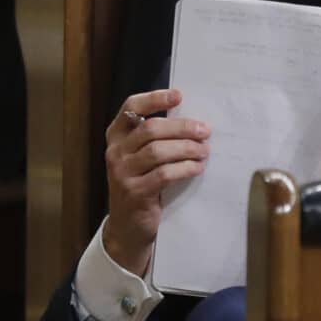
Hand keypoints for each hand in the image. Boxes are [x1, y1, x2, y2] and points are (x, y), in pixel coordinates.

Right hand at [103, 89, 209, 276]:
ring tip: (205, 151)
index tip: (178, 96)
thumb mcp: (143, 158)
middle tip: (205, 131)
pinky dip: (184, 169)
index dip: (154, 99)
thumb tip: (194, 121)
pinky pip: (163, 174)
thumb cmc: (143, 183)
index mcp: (117, 136)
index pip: (131, 107)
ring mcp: (121, 172)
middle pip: (150, 129)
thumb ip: (157, 139)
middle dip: (182, 127)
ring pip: (157, 151)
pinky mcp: (134, 192)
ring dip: (187, 148)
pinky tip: (197, 168)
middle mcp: (115, 151)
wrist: (129, 225)